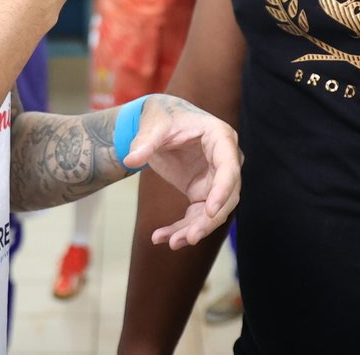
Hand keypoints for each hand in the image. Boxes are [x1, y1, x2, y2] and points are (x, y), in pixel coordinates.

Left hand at [121, 95, 239, 249]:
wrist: (159, 123)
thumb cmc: (163, 117)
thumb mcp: (153, 125)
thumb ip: (144, 141)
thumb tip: (130, 159)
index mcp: (220, 138)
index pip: (229, 168)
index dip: (223, 190)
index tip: (211, 211)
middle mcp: (224, 162)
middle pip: (225, 197)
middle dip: (208, 220)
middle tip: (190, 238)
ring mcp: (215, 180)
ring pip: (212, 213)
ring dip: (193, 229)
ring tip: (171, 242)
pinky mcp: (202, 192)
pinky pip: (196, 216)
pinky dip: (180, 229)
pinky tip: (160, 237)